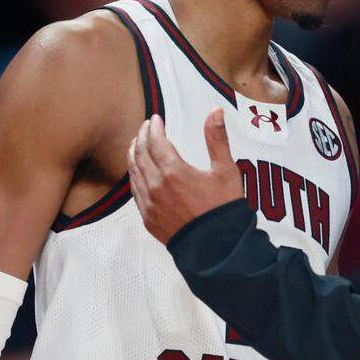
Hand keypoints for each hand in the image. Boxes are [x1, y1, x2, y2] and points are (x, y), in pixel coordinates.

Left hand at [127, 110, 243, 243]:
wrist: (217, 248)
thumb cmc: (223, 210)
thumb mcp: (226, 170)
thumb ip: (217, 139)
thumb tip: (215, 112)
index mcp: (174, 172)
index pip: (156, 142)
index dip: (154, 128)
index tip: (156, 119)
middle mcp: (156, 187)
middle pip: (140, 154)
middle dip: (142, 137)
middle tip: (146, 127)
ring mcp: (150, 204)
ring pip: (134, 172)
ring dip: (134, 154)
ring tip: (137, 144)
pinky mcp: (149, 218)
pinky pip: (135, 192)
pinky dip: (134, 176)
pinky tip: (138, 172)